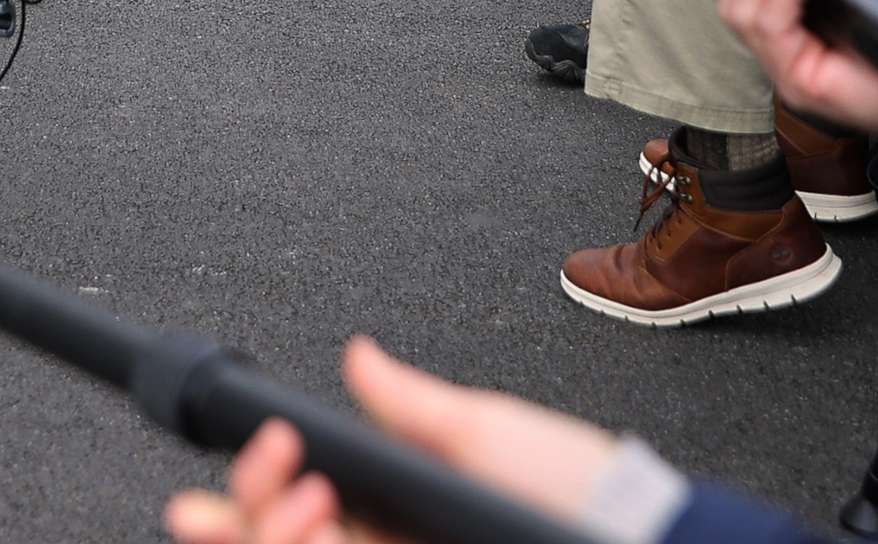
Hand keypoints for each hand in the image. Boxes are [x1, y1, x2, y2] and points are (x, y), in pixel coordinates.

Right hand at [164, 337, 619, 543]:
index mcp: (389, 511)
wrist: (636, 538)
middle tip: (272, 489)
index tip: (252, 457)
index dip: (246, 494)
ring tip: (311, 510)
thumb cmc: (574, 490)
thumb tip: (357, 353)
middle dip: (241, 520)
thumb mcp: (485, 434)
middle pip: (274, 542)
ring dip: (274, 538)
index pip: (289, 509)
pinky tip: (325, 535)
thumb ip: (409, 405)